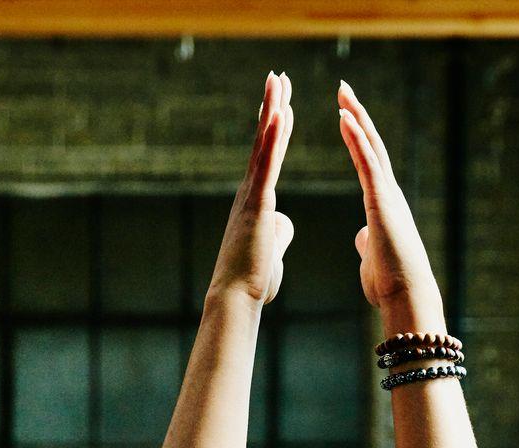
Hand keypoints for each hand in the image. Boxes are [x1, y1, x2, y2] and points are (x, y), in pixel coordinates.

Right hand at [206, 71, 295, 305]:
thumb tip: (282, 223)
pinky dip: (272, 139)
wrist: (236, 298)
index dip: (276, 130)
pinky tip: (278, 115)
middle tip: (278, 77)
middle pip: (264, 142)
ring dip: (271, 110)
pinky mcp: (256, 205)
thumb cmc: (253, 282)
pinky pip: (266, 165)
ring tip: (278, 80)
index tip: (282, 104)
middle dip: (272, 107)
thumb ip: (278, 233)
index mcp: (257, 203)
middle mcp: (250, 193)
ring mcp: (251, 196)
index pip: (270, 158)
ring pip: (263, 146)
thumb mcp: (272, 252)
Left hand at [335, 82, 445, 326]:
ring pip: (371, 147)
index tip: (344, 115)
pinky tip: (343, 117)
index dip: (356, 137)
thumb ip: (368, 241)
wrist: (406, 296)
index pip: (368, 162)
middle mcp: (389, 193)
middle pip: (372, 145)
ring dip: (356, 117)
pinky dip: (356, 138)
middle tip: (343, 89)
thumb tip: (362, 236)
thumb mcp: (373, 256)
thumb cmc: (390, 284)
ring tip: (342, 92)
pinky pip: (368, 162)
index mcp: (383, 204)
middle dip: (357, 115)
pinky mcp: (383, 201)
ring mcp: (388, 195)